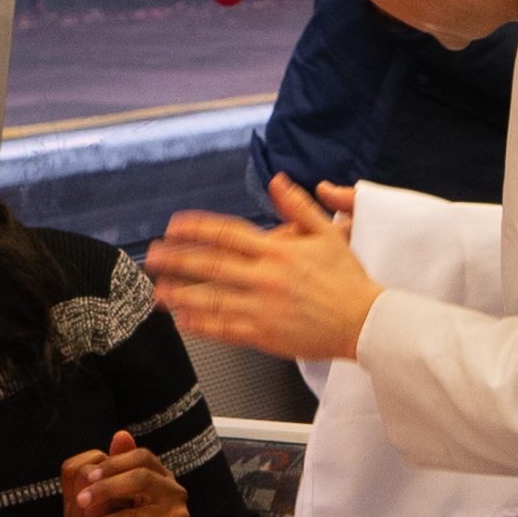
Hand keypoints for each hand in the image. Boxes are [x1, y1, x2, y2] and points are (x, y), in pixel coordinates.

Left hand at [66, 431, 191, 516]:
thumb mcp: (118, 500)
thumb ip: (117, 471)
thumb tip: (120, 434)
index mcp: (160, 476)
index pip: (141, 457)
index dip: (113, 464)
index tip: (86, 476)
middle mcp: (174, 493)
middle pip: (141, 479)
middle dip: (106, 489)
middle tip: (80, 502)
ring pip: (133, 516)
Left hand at [144, 172, 383, 360]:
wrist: (365, 322)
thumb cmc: (347, 281)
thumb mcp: (327, 233)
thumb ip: (298, 206)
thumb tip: (277, 181)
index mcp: (278, 251)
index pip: (227, 233)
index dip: (196, 228)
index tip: (174, 226)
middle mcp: (265, 279)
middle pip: (209, 266)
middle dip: (176, 260)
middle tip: (152, 257)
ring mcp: (262, 309)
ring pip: (211, 300)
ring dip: (180, 295)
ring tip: (158, 291)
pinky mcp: (264, 335)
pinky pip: (225, 329)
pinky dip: (201, 325)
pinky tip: (183, 320)